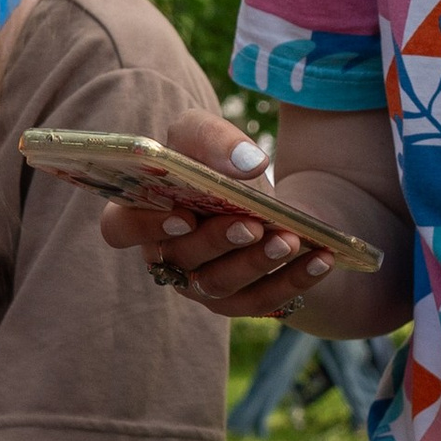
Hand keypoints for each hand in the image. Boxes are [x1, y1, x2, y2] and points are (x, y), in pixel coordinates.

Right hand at [94, 105, 339, 318]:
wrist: (264, 203)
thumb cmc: (219, 168)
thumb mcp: (209, 138)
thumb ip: (213, 139)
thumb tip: (246, 164)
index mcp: (143, 213)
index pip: (119, 230)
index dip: (145, 227)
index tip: (183, 215)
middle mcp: (165, 255)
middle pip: (181, 258)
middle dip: (217, 241)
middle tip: (251, 224)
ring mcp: (199, 285)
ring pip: (220, 285)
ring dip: (256, 263)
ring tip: (289, 239)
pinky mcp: (238, 302)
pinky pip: (263, 301)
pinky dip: (295, 280)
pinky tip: (321, 257)